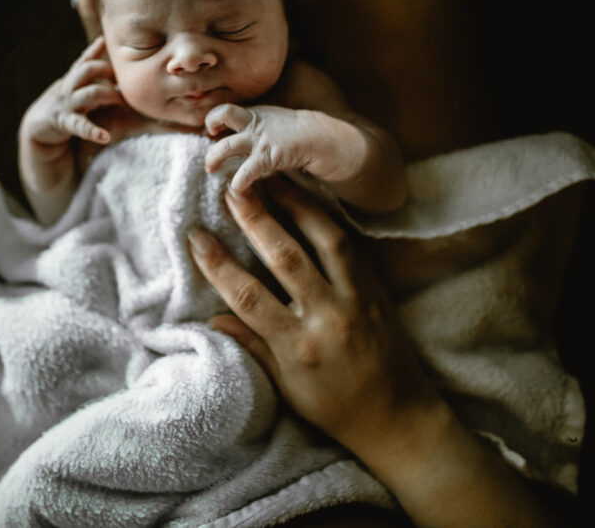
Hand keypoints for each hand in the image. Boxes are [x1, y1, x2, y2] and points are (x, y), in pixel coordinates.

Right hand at [20, 37, 122, 161]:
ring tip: (124, 105)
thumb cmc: (63, 106)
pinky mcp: (64, 122)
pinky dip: (94, 131)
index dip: (93, 50)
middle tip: (122, 81)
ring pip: (90, 94)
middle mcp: (68, 88)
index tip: (104, 41)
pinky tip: (105, 137)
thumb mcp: (73, 88)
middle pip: (87, 70)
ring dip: (110, 95)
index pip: (83, 60)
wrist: (36, 127)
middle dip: (107, 71)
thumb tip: (108, 68)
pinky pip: (80, 126)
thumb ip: (87, 78)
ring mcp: (66, 104)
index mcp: (71, 80)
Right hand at [188, 179, 438, 452]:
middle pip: (285, 257)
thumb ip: (253, 345)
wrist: (398, 416)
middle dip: (256, 219)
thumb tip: (215, 318)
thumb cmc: (334, 406)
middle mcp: (327, 317)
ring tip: (272, 179)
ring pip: (324, 240)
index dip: (218, 264)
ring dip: (296, 205)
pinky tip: (309, 199)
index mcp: (298, 346)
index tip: (196, 236)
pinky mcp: (376, 288)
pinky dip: (327, 219)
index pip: (248, 296)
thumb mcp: (286, 386)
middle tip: (232, 189)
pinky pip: (350, 246)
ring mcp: (356, 299)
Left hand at [204, 104, 362, 195]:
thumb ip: (254, 128)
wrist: (322, 139)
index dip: (214, 118)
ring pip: (226, 145)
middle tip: (207, 144)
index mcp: (254, 114)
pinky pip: (245, 171)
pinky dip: (238, 182)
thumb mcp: (273, 123)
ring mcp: (260, 139)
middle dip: (208, 128)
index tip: (212, 131)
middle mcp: (254, 123)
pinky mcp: (268, 156)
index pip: (226, 109)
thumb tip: (235, 140)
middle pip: (222, 115)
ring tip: (210, 169)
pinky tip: (237, 190)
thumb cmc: (296, 135)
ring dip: (213, 157)